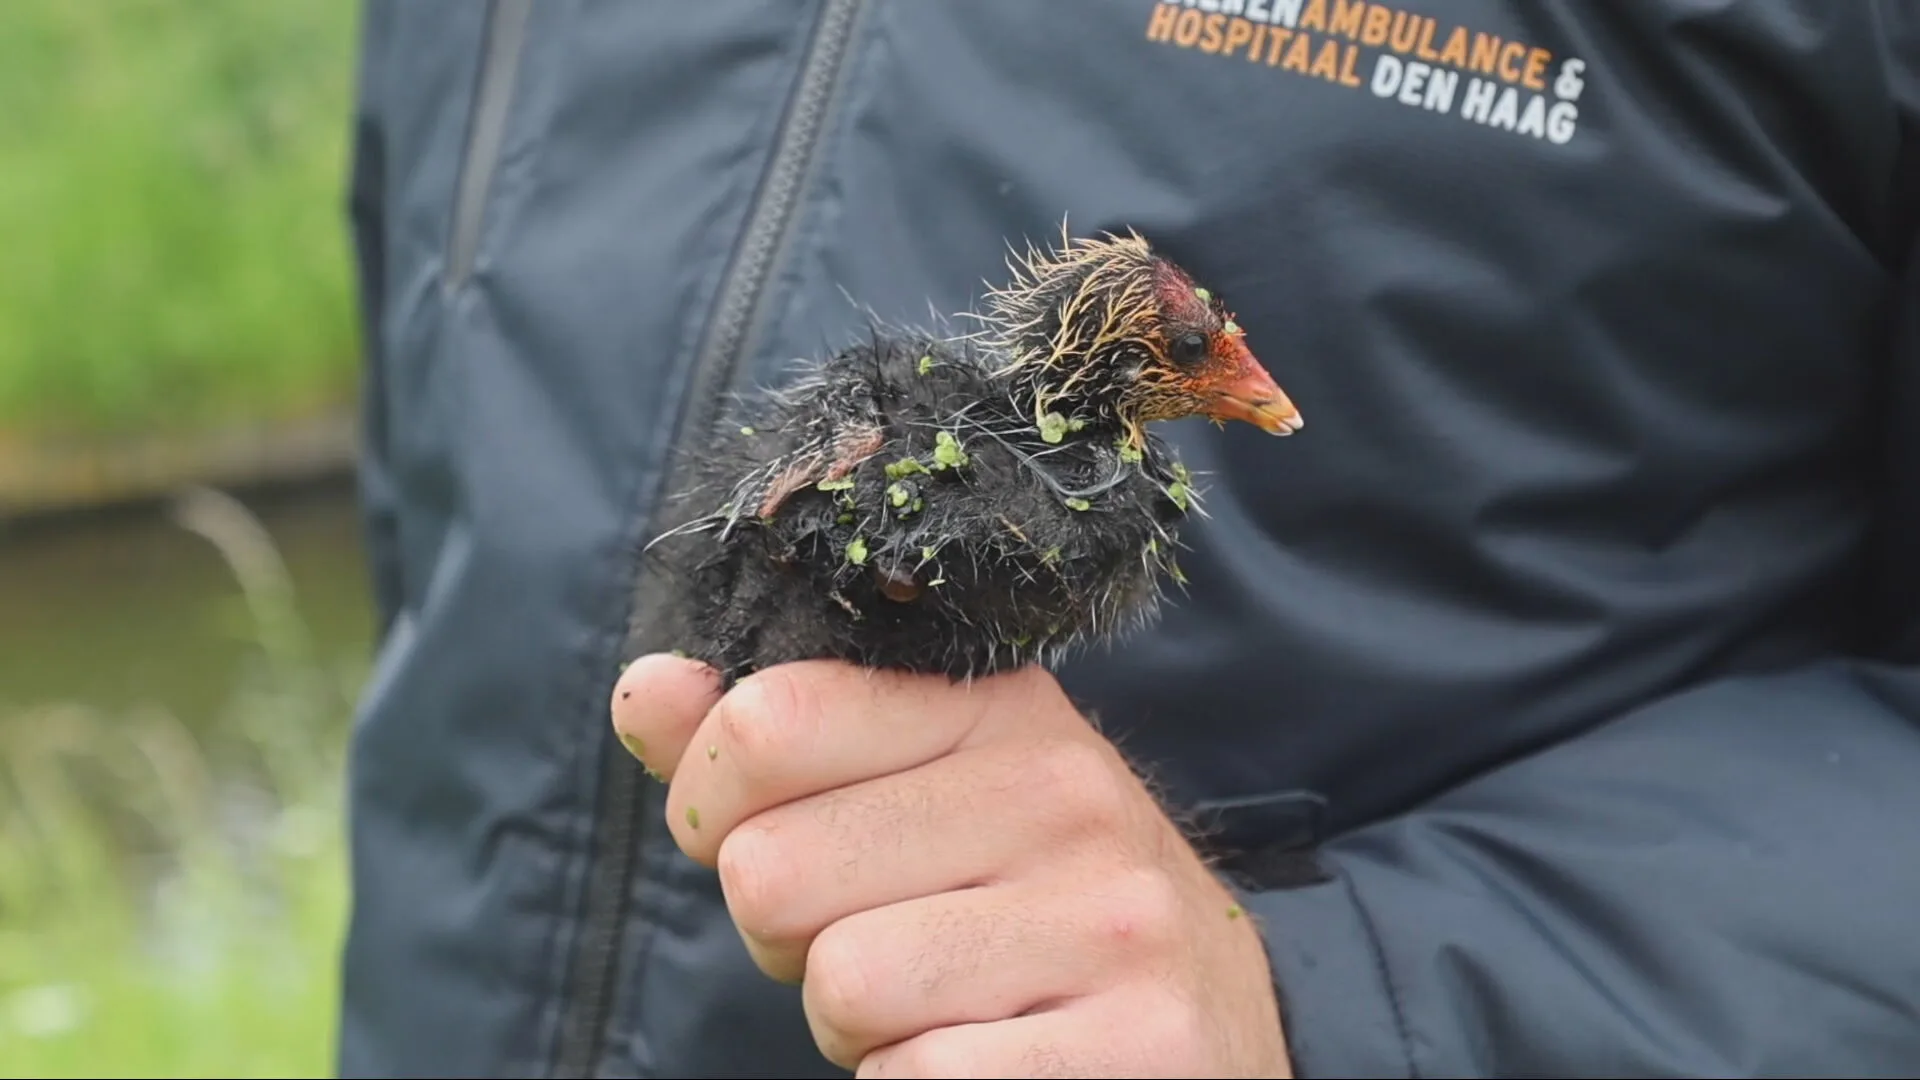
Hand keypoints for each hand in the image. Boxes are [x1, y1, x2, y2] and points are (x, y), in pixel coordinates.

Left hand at [610, 653, 1292, 1077]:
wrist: (1216, 1030)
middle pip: (773, 870)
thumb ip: (779, 747)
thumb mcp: (919, 796)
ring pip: (844, 985)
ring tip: (947, 1008)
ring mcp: (1112, 921)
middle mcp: (1068, 793)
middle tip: (887, 946)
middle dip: (793, 939)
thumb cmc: (1027, 912)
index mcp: (1001, 709)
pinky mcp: (1134, 1045)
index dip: (721, 811)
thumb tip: (644, 691)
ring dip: (861, 1030)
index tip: (785, 846)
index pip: (766, 721)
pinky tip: (994, 1063)